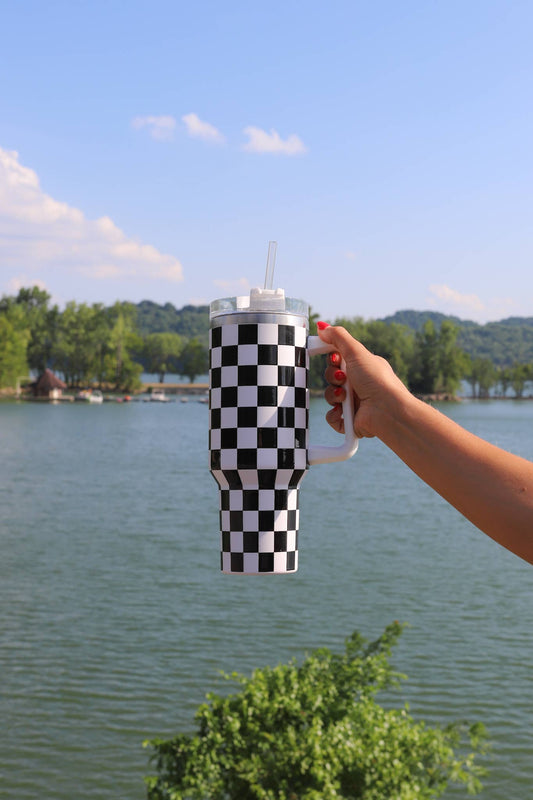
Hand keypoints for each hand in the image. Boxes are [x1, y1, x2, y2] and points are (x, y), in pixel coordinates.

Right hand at [317, 323, 409, 439]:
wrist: (387, 410)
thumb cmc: (377, 380)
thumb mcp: (357, 352)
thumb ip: (338, 337)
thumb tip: (322, 327)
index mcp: (363, 368)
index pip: (339, 359)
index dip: (332, 357)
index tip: (330, 356)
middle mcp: (359, 384)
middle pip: (332, 376)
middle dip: (333, 376)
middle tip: (343, 377)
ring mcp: (354, 403)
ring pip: (330, 396)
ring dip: (333, 395)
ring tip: (345, 397)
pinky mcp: (350, 421)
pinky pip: (332, 417)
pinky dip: (334, 415)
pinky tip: (342, 412)